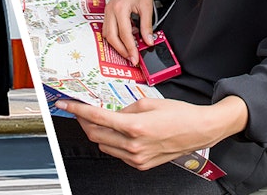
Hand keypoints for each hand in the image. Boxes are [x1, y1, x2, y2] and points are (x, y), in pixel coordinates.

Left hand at [57, 95, 247, 169]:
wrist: (200, 130)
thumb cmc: (180, 114)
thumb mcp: (149, 102)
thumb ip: (125, 107)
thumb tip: (112, 112)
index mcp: (134, 126)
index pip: (96, 117)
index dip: (77, 110)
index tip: (65, 104)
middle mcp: (133, 145)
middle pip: (95, 134)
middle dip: (84, 121)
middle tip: (80, 111)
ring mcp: (137, 157)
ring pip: (104, 146)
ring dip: (97, 133)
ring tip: (99, 121)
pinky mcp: (141, 164)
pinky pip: (117, 154)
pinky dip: (112, 143)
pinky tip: (117, 133)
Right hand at [102, 0, 161, 61]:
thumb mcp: (147, 7)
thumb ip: (147, 26)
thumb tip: (148, 41)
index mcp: (120, 8)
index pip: (124, 34)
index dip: (130, 48)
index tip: (135, 58)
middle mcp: (111, 10)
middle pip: (111, 36)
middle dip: (121, 49)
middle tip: (131, 58)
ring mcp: (108, 10)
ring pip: (107, 33)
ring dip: (117, 43)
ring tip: (130, 49)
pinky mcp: (109, 10)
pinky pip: (109, 27)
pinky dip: (116, 35)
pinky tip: (128, 35)